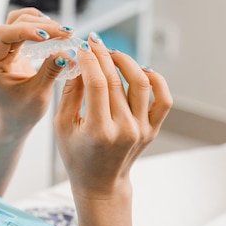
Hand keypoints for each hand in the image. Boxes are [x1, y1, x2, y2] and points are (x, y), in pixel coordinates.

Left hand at [0, 8, 73, 134]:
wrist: (15, 119)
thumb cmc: (22, 112)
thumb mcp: (38, 94)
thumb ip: (50, 71)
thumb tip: (66, 53)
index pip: (3, 35)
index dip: (25, 30)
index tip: (48, 36)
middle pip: (12, 24)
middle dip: (40, 26)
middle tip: (66, 33)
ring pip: (17, 21)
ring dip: (40, 22)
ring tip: (62, 31)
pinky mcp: (9, 48)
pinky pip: (21, 27)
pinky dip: (38, 26)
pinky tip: (53, 31)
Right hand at [54, 34, 171, 199]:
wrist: (101, 183)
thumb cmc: (76, 155)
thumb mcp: (62, 126)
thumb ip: (70, 93)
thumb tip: (77, 61)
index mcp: (99, 131)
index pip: (96, 84)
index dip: (89, 60)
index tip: (82, 47)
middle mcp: (124, 130)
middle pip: (116, 80)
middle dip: (103, 55)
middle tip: (94, 42)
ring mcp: (142, 130)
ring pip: (141, 83)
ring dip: (126, 62)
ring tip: (113, 54)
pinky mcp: (152, 129)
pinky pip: (162, 98)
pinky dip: (155, 79)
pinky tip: (140, 70)